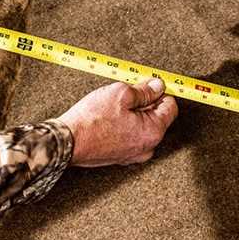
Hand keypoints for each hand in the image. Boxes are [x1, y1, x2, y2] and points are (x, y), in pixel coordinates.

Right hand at [57, 78, 178, 166]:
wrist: (67, 141)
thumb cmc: (91, 121)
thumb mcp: (121, 93)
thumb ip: (144, 90)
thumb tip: (157, 85)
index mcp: (153, 132)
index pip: (171, 106)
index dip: (160, 91)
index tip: (150, 83)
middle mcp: (147, 147)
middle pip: (157, 116)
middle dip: (145, 102)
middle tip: (126, 92)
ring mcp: (133, 154)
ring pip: (142, 125)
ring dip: (133, 112)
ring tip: (114, 105)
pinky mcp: (119, 156)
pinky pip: (130, 135)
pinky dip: (124, 124)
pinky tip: (109, 117)